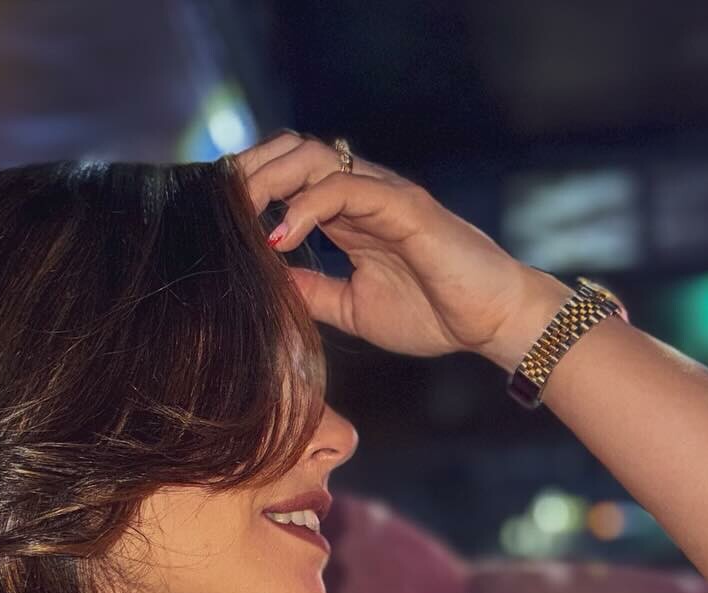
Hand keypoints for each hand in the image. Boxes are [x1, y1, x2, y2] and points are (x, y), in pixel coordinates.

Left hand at [233, 131, 531, 360]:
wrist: (489, 324)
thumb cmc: (433, 315)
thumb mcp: (353, 309)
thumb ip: (312, 291)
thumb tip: (267, 284)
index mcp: (350, 217)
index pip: (290, 180)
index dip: (252, 190)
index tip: (218, 220)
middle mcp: (363, 195)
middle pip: (294, 154)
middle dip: (251, 174)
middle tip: (218, 208)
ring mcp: (384, 195)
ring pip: (315, 159)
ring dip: (271, 181)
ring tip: (242, 214)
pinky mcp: (404, 206)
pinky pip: (346, 188)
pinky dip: (307, 207)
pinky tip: (281, 236)